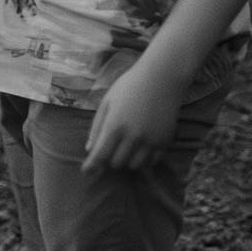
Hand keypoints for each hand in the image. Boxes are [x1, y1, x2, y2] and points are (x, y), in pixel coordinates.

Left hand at [83, 57, 185, 174]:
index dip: (92, 166)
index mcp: (115, 125)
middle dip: (109, 160)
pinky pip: (152, 161)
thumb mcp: (106, 102)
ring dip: (127, 160)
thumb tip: (89, 149)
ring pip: (135, 165)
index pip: (100, 155)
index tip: (86, 172)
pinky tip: (140, 147)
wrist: (161, 79)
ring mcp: (151, 140)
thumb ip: (97, 127)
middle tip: (109, 149)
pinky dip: (144, 159)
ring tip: (124, 147)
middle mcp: (133, 136)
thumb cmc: (128, 87)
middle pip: (117, 163)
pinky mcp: (165, 141)